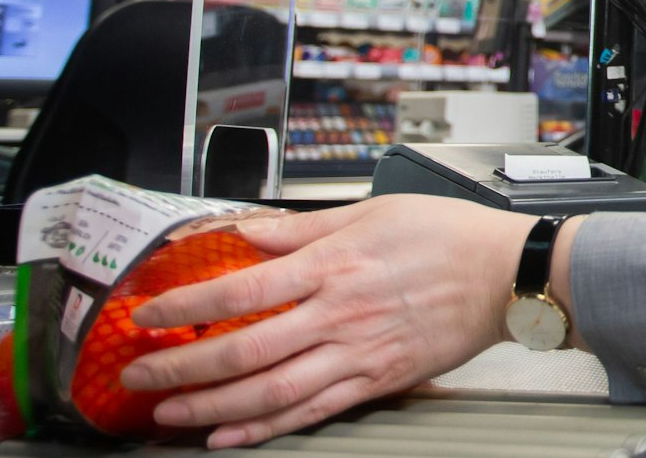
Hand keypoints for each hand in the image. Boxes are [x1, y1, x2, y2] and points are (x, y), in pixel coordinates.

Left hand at [120, 195, 537, 448]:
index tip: (149, 316)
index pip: (241, 289)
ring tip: (169, 414)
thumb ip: (301, 228)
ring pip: (269, 391)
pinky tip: (228, 436)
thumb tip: (246, 230)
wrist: (506, 274)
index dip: (186, 306)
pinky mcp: (377, 381)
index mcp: (333, 264)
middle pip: (243, 349)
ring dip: (210, 407)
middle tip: (139, 378)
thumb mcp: (371, 211)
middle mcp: (338, 313)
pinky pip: (311, 411)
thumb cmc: (447, 235)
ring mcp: (357, 353)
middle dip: (181, 368)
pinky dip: (264, 428)